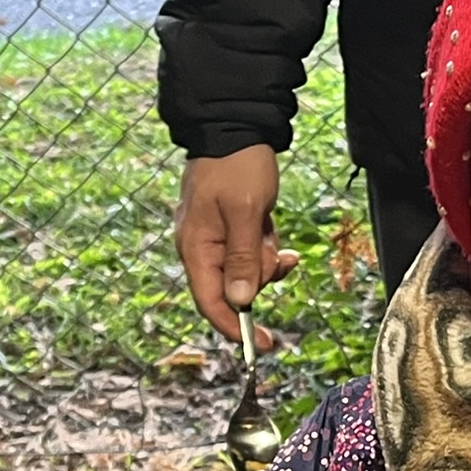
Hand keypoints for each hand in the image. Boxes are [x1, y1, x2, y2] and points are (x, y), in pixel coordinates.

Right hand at [174, 145, 297, 345]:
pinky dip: (264, 247)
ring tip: (268, 227)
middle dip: (260, 276)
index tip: (264, 344)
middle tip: (274, 249)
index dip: (236, 328)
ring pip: (247, 272)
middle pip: (234, 290)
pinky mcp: (229, 231)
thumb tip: (241, 301)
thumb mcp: (245, 213)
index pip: (211, 303)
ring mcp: (214, 240)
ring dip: (264, 258)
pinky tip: (270, 227)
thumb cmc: (238, 166)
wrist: (235, 126)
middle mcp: (201, 249)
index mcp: (196, 248)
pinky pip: (250, 254)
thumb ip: (243, 259)